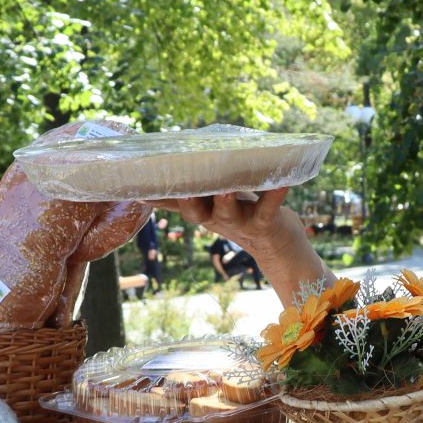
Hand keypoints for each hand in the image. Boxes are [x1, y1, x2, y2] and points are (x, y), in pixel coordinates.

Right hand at [152, 187, 297, 258]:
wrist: (277, 245)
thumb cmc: (243, 213)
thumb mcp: (213, 203)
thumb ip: (191, 194)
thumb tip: (158, 178)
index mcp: (203, 212)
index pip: (176, 204)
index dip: (159, 198)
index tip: (140, 188)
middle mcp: (218, 219)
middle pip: (198, 214)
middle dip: (189, 201)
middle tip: (183, 188)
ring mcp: (242, 222)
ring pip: (229, 214)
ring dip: (226, 201)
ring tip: (225, 188)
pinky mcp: (266, 222)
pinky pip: (269, 208)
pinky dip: (275, 195)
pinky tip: (282, 182)